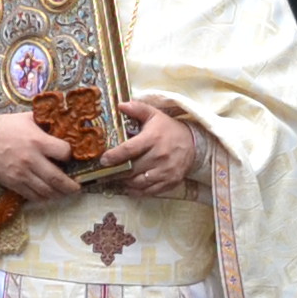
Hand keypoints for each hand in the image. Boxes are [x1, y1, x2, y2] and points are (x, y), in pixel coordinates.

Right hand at [0, 107, 84, 204]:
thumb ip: (46, 124)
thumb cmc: (7, 127)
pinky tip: (47, 194)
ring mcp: (21, 174)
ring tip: (63, 192)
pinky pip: (32, 196)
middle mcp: (31, 159)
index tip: (69, 157)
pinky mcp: (13, 183)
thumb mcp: (28, 118)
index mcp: (37, 141)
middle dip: (71, 186)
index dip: (70, 155)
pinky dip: (43, 197)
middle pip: (57, 178)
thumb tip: (65, 128)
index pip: (64, 153)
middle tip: (76, 187)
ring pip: (46, 191)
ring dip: (58, 194)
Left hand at [99, 99, 213, 198]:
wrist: (193, 144)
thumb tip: (120, 105)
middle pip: (131, 169)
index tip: (103, 160)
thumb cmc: (168, 129)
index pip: (129, 150)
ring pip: (138, 182)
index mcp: (153, 138)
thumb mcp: (154, 115)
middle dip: (116, 171)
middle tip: (107, 170)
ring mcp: (165, 171)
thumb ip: (137, 109)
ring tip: (118, 176)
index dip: (113, 156)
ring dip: (125, 181)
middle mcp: (159, 156)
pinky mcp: (170, 182)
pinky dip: (136, 191)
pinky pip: (148, 192)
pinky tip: (130, 185)